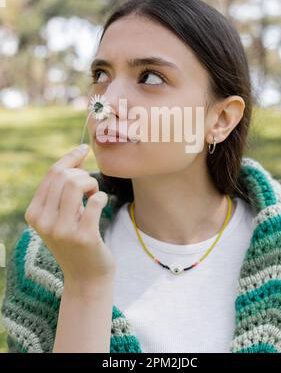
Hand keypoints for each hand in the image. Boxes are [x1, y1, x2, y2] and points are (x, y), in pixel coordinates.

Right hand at [24, 144, 116, 288]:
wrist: (86, 276)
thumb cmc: (76, 238)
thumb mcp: (60, 214)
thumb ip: (62, 187)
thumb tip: (79, 152)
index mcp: (34, 213)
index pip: (52, 173)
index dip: (70, 157)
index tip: (84, 148)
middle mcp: (44, 222)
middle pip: (65, 176)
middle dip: (83, 174)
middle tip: (90, 188)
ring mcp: (62, 230)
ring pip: (78, 184)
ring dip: (92, 184)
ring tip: (93, 195)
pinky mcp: (83, 236)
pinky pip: (97, 200)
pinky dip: (102, 198)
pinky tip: (100, 206)